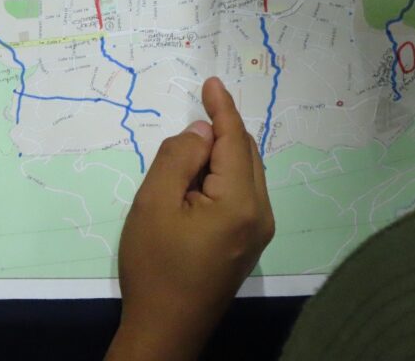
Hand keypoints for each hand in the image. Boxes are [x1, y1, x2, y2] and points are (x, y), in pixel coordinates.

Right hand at [106, 78, 274, 360]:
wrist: (165, 331)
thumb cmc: (154, 268)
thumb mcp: (154, 204)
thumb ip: (178, 158)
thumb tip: (202, 129)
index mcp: (240, 202)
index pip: (234, 141)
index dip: (222, 109)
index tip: (212, 82)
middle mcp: (260, 213)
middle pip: (245, 154)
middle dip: (220, 132)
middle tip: (192, 116)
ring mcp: (259, 230)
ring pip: (246, 173)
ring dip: (222, 154)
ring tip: (189, 150)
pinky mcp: (250, 242)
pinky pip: (243, 192)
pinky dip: (224, 175)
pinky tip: (201, 178)